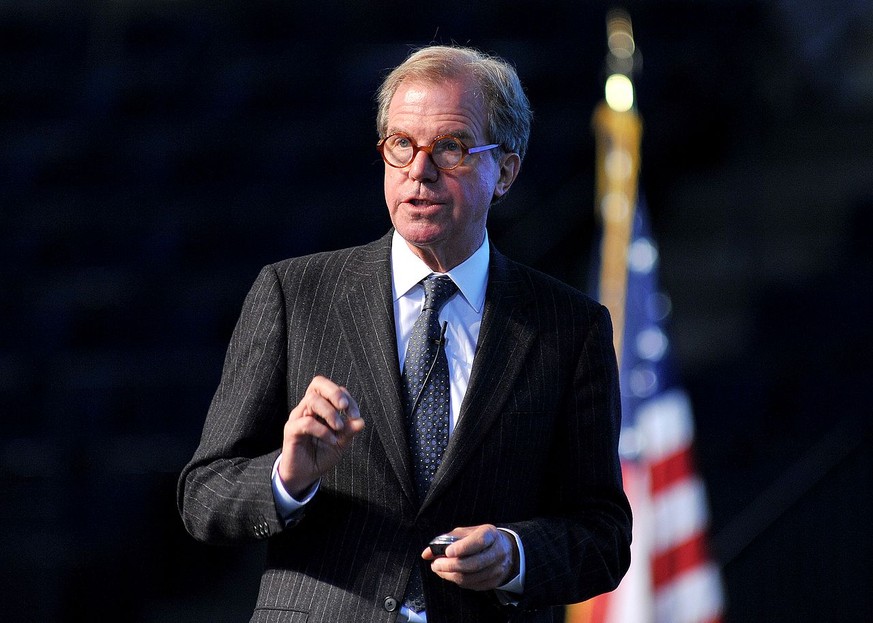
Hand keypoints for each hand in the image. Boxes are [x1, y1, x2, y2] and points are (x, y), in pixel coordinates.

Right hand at [278, 376, 363, 497]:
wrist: (305, 475)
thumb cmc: (322, 455)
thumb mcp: (341, 442)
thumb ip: (349, 430)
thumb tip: (361, 421)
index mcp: (320, 407)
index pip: (332, 389)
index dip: (347, 397)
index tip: (355, 416)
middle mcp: (308, 408)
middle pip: (317, 384)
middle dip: (335, 392)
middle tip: (344, 407)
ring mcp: (298, 417)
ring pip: (312, 400)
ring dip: (330, 413)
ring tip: (339, 428)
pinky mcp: (291, 430)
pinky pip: (307, 422)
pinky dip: (323, 430)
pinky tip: (331, 440)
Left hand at [422, 525, 518, 590]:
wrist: (506, 550)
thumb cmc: (481, 539)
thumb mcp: (467, 532)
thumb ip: (447, 540)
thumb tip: (427, 553)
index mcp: (490, 535)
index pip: (478, 542)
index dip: (462, 548)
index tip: (447, 552)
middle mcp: (497, 552)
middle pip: (473, 564)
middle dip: (450, 565)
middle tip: (436, 564)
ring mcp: (497, 569)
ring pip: (470, 577)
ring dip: (450, 575)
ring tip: (439, 569)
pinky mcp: (494, 582)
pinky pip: (472, 585)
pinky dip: (457, 581)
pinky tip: (450, 575)